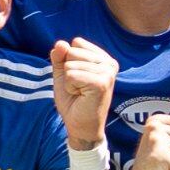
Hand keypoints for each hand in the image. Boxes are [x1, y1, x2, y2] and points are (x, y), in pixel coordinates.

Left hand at [46, 38, 118, 152]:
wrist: (80, 126)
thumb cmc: (73, 100)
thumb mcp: (63, 74)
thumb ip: (60, 57)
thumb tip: (61, 43)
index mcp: (104, 58)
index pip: (76, 43)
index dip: (69, 61)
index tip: (78, 78)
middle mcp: (109, 62)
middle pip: (72, 51)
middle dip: (68, 71)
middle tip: (79, 88)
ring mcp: (107, 72)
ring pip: (70, 64)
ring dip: (69, 81)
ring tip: (81, 93)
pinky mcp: (101, 83)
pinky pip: (71, 75)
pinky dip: (70, 87)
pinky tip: (81, 96)